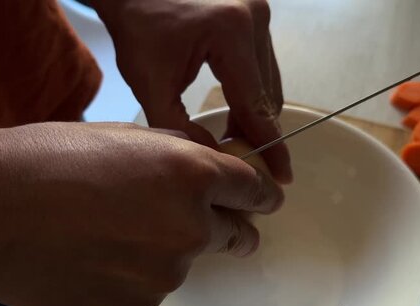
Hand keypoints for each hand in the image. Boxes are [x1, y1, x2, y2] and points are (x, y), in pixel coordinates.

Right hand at [0, 122, 282, 305]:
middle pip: (237, 234)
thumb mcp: (124, 136)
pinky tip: (101, 253)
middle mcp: (190, 226)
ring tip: (118, 230)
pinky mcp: (141, 302)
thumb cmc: (48, 160)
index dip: (264, 194)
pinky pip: (155, 285)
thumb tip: (206, 161)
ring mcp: (168, 270)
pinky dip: (140, 272)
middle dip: (230, 228)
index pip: (254, 189)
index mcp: (191, 174)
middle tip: (210, 223)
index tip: (267, 200)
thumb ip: (178, 152)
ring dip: (171, 248)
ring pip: (188, 261)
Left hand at [92, 0, 291, 182]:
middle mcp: (254, 19)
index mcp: (230, 32)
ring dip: (256, 112)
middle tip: (241, 157)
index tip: (281, 174)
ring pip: (270, 82)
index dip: (269, 145)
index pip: (255, 104)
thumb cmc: (138, 28)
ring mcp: (260, 13)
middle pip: (268, 95)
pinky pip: (264, 66)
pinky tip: (236, 108)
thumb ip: (179, 128)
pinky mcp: (257, 14)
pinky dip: (253, 91)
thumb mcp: (151, 83)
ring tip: (233, 135)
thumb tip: (212, 160)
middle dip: (257, 131)